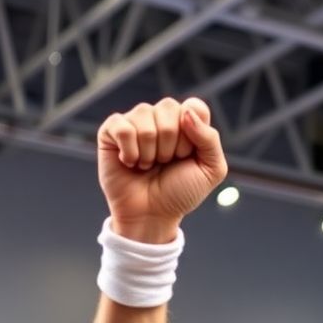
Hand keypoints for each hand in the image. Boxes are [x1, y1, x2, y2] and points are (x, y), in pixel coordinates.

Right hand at [97, 97, 226, 242]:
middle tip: (166, 163)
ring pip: (145, 116)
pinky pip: (123, 127)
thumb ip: (210, 139)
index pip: (194, 106)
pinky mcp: (111, 130)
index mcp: (187, 124)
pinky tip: (131, 163)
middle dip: (172, 145)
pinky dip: (131, 152)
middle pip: (170, 109)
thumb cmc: (181, 193)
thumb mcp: (210, 171)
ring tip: (148, 165)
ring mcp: (135, 122)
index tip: (188, 155)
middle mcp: (161, 118)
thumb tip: (187, 112)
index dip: (194, 134)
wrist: (152, 215)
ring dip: (151, 151)